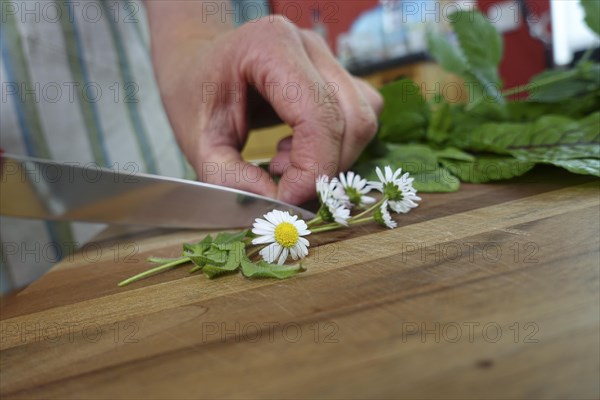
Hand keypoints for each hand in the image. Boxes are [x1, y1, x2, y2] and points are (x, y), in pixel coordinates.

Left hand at [149, 11, 381, 203]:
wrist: (196, 62)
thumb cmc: (194, 93)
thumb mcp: (198, 140)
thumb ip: (229, 177)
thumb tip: (274, 202)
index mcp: (271, 47)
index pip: (319, 117)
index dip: (312, 170)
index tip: (285, 200)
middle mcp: (309, 45)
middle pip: (354, 119)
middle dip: (326, 168)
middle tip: (283, 184)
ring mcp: (327, 56)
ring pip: (364, 119)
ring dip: (333, 157)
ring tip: (283, 161)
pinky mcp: (336, 74)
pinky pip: (361, 115)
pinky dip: (337, 145)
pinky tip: (297, 148)